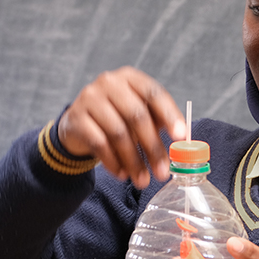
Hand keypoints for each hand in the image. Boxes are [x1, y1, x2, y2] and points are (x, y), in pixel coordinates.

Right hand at [58, 67, 186, 186]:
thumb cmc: (117, 117)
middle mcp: (110, 83)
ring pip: (118, 133)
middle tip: (162, 172)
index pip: (154, 93)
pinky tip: (122, 174)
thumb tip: (182, 141)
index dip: (169, 114)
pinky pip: (99, 144)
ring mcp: (90, 98)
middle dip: (153, 147)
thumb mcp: (138, 113)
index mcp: (131, 78)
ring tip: (142, 180)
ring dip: (133, 161)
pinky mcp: (76, 117)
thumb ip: (158, 121)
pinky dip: (113, 162)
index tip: (180, 136)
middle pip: (137, 116)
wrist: (78, 124)